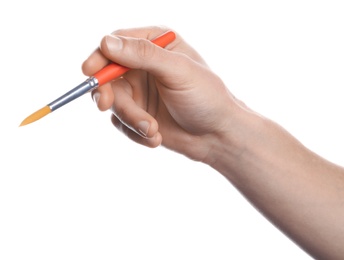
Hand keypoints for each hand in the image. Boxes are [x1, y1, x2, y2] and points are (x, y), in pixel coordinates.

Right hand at [82, 26, 241, 160]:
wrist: (218, 136)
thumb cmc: (206, 97)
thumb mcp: (178, 71)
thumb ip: (143, 54)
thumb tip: (105, 42)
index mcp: (156, 44)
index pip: (117, 43)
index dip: (100, 57)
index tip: (89, 72)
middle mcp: (143, 66)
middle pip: (108, 75)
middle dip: (110, 94)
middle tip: (106, 104)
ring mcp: (139, 92)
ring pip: (114, 102)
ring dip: (130, 118)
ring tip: (152, 130)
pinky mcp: (138, 115)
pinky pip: (121, 123)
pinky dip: (135, 132)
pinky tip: (156, 137)